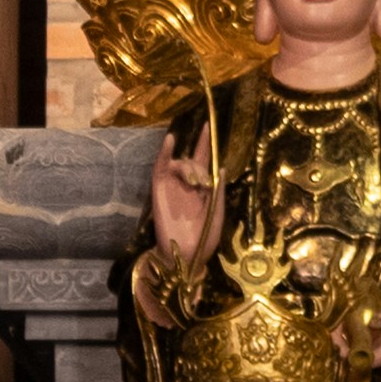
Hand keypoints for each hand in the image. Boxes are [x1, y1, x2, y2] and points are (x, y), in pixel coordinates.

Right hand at [146, 142, 214, 260]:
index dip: (205, 144)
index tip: (208, 126)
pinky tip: (171, 140)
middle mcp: (186, 185)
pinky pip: (160, 167)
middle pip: (192, 161)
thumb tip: (221, 167)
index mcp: (202, 189)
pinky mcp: (159, 189)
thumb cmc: (204, 238)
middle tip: (203, 185)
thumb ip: (219, 190)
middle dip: (200, 167)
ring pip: (179, 163)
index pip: (202, 160)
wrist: (186, 255)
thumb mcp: (218, 212)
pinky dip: (164, 153)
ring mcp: (172, 186)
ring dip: (189, 168)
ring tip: (195, 184)